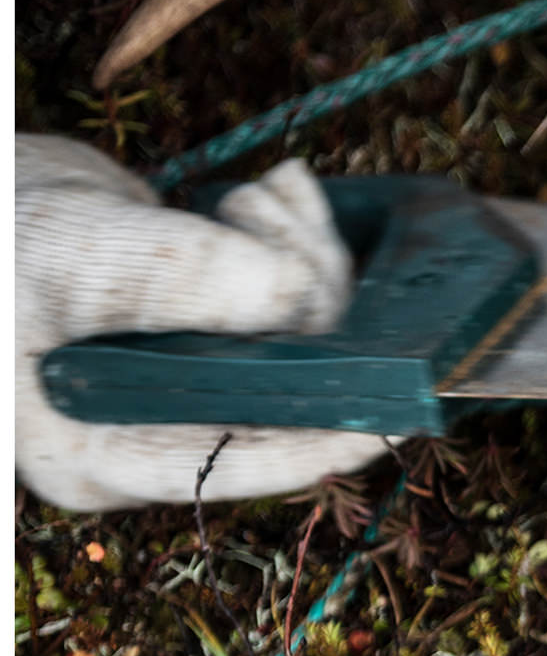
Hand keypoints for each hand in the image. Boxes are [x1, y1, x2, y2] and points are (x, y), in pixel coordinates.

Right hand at [15, 134, 390, 509]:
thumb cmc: (5, 239)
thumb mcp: (83, 256)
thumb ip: (186, 277)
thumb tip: (301, 297)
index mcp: (105, 453)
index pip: (237, 463)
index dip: (324, 438)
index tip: (399, 412)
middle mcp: (155, 433)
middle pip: (282, 391)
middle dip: (308, 294)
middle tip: (280, 214)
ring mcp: (190, 387)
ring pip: (298, 339)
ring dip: (303, 253)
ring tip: (261, 193)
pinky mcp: (216, 337)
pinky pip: (288, 303)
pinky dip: (295, 243)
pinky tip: (280, 191)